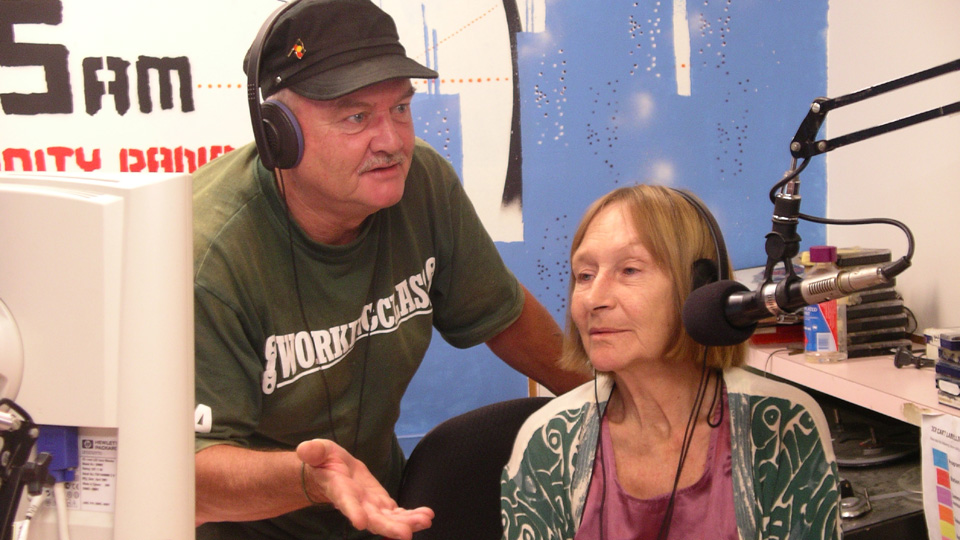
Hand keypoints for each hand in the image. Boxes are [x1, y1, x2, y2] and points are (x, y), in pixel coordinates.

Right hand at [296, 439, 433, 539]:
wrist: (333, 473)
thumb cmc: (324, 461)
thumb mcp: (318, 451)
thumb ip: (314, 451)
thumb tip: (305, 449)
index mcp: (340, 491)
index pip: (346, 503)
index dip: (353, 512)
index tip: (361, 523)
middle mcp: (357, 505)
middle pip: (373, 519)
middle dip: (389, 527)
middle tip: (406, 534)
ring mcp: (371, 507)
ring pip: (390, 519)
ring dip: (407, 522)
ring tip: (425, 521)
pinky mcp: (383, 505)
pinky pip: (398, 513)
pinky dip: (411, 516)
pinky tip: (426, 517)